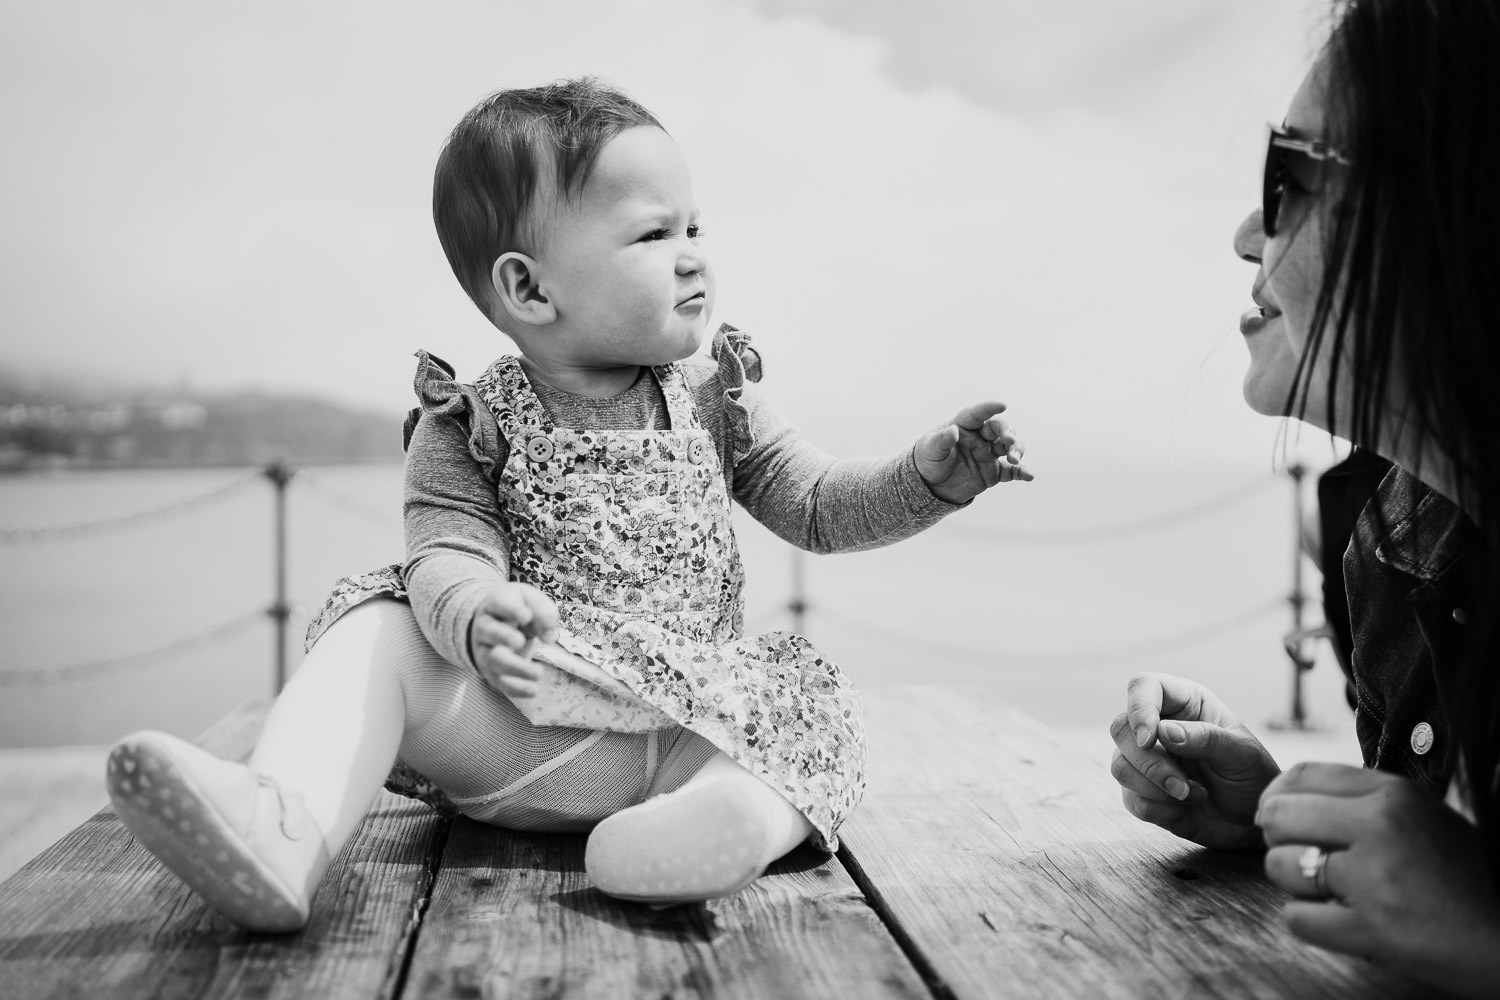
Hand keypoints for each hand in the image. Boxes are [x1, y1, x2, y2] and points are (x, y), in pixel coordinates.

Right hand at [467, 582, 558, 698]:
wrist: (494, 623)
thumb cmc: (518, 608)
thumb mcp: (531, 600)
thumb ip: (543, 611)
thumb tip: (548, 637)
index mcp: (494, 604)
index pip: (499, 604)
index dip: (511, 610)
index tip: (526, 616)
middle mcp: (484, 627)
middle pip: (489, 632)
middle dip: (503, 637)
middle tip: (520, 641)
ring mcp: (486, 651)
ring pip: (495, 661)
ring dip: (516, 668)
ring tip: (538, 673)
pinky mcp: (492, 671)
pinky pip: (501, 682)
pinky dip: (517, 689)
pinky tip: (534, 690)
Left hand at [913, 401, 1032, 504]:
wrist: (931, 486)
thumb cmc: (929, 460)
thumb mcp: (931, 450)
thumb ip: (941, 440)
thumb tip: (953, 431)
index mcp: (964, 426)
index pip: (978, 414)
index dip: (989, 408)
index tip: (1002, 404)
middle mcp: (980, 437)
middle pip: (999, 428)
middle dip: (1008, 432)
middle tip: (1010, 441)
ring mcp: (989, 454)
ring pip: (1009, 446)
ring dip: (1017, 450)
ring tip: (1015, 459)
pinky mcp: (994, 472)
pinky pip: (1012, 471)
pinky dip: (1022, 472)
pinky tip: (1030, 475)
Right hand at [1109, 672, 1279, 849]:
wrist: (1254, 821)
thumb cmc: (1253, 778)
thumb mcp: (1242, 755)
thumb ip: (1206, 738)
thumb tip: (1162, 731)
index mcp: (1183, 703)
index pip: (1143, 687)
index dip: (1139, 709)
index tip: (1149, 739)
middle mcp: (1158, 727)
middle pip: (1120, 728)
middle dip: (1148, 763)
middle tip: (1181, 785)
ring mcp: (1146, 761)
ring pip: (1119, 766)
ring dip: (1155, 788)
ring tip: (1193, 795)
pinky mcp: (1142, 793)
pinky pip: (1131, 800)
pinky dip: (1159, 809)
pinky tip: (1185, 808)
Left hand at [1258, 763, 1499, 993]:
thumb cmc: (1465, 878)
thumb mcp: (1425, 817)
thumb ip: (1365, 801)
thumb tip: (1290, 794)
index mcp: (1395, 795)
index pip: (1301, 774)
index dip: (1276, 795)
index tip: (1277, 814)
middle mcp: (1381, 827)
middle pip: (1277, 815)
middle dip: (1279, 839)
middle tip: (1300, 856)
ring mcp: (1374, 879)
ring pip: (1279, 865)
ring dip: (1294, 883)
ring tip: (1328, 891)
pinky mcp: (1370, 930)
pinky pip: (1296, 918)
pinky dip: (1309, 923)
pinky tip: (1338, 919)